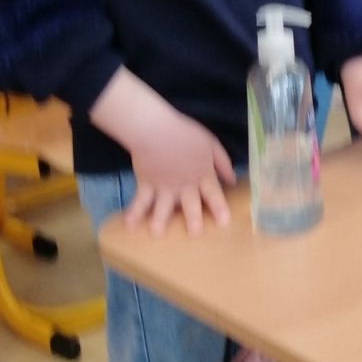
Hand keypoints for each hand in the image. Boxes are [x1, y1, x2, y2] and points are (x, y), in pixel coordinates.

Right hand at [89, 69, 234, 234]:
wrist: (154, 127)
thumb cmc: (184, 133)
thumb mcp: (210, 143)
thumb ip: (222, 162)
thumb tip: (232, 181)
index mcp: (202, 174)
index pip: (213, 194)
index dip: (219, 208)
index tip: (224, 223)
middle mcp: (184, 185)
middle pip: (190, 205)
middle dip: (193, 220)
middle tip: (194, 234)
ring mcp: (164, 186)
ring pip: (163, 207)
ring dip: (160, 221)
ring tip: (157, 234)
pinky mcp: (146, 184)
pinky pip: (140, 200)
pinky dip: (134, 213)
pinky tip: (129, 225)